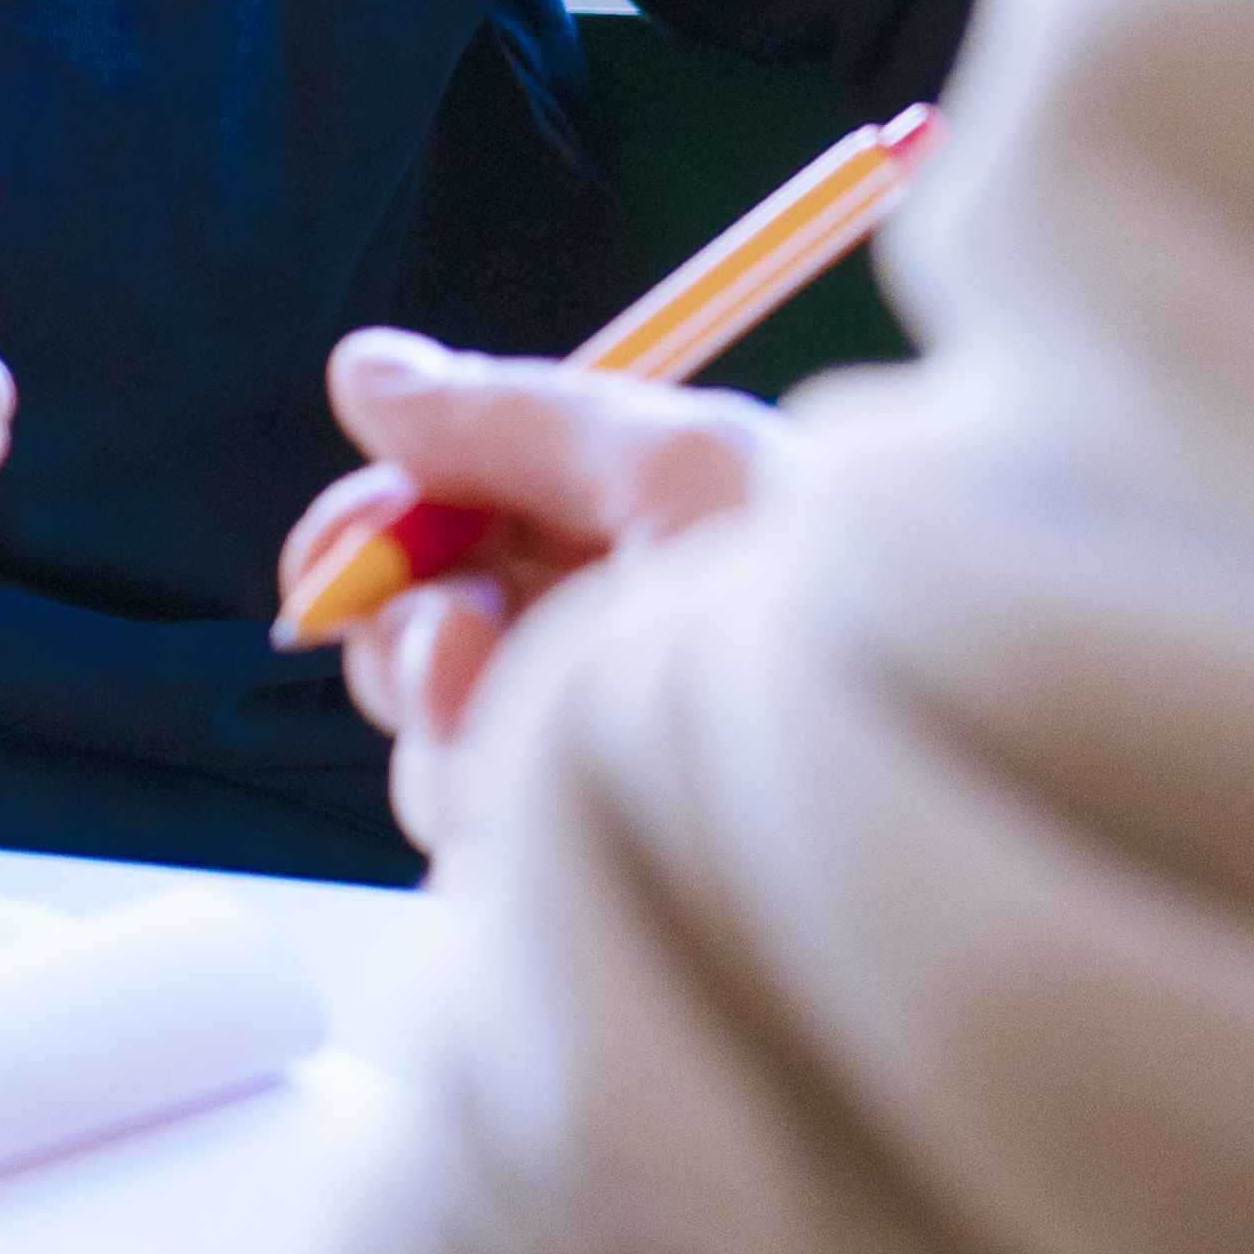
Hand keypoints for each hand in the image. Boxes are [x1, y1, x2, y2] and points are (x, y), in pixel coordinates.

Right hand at [280, 328, 786, 857]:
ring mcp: (580, 771)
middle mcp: (591, 650)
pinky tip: (561, 818)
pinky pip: (462, 850)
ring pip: (422, 747)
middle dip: (411, 636)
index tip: (342, 552)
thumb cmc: (827, 617)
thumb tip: (360, 369)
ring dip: (455, 736)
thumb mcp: (680, 469)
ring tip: (545, 736)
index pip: (439, 520)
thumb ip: (515, 414)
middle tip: (466, 648)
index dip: (370, 530)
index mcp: (616, 539)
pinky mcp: (572, 883)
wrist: (911, 802)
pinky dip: (490, 827)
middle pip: (404, 632)